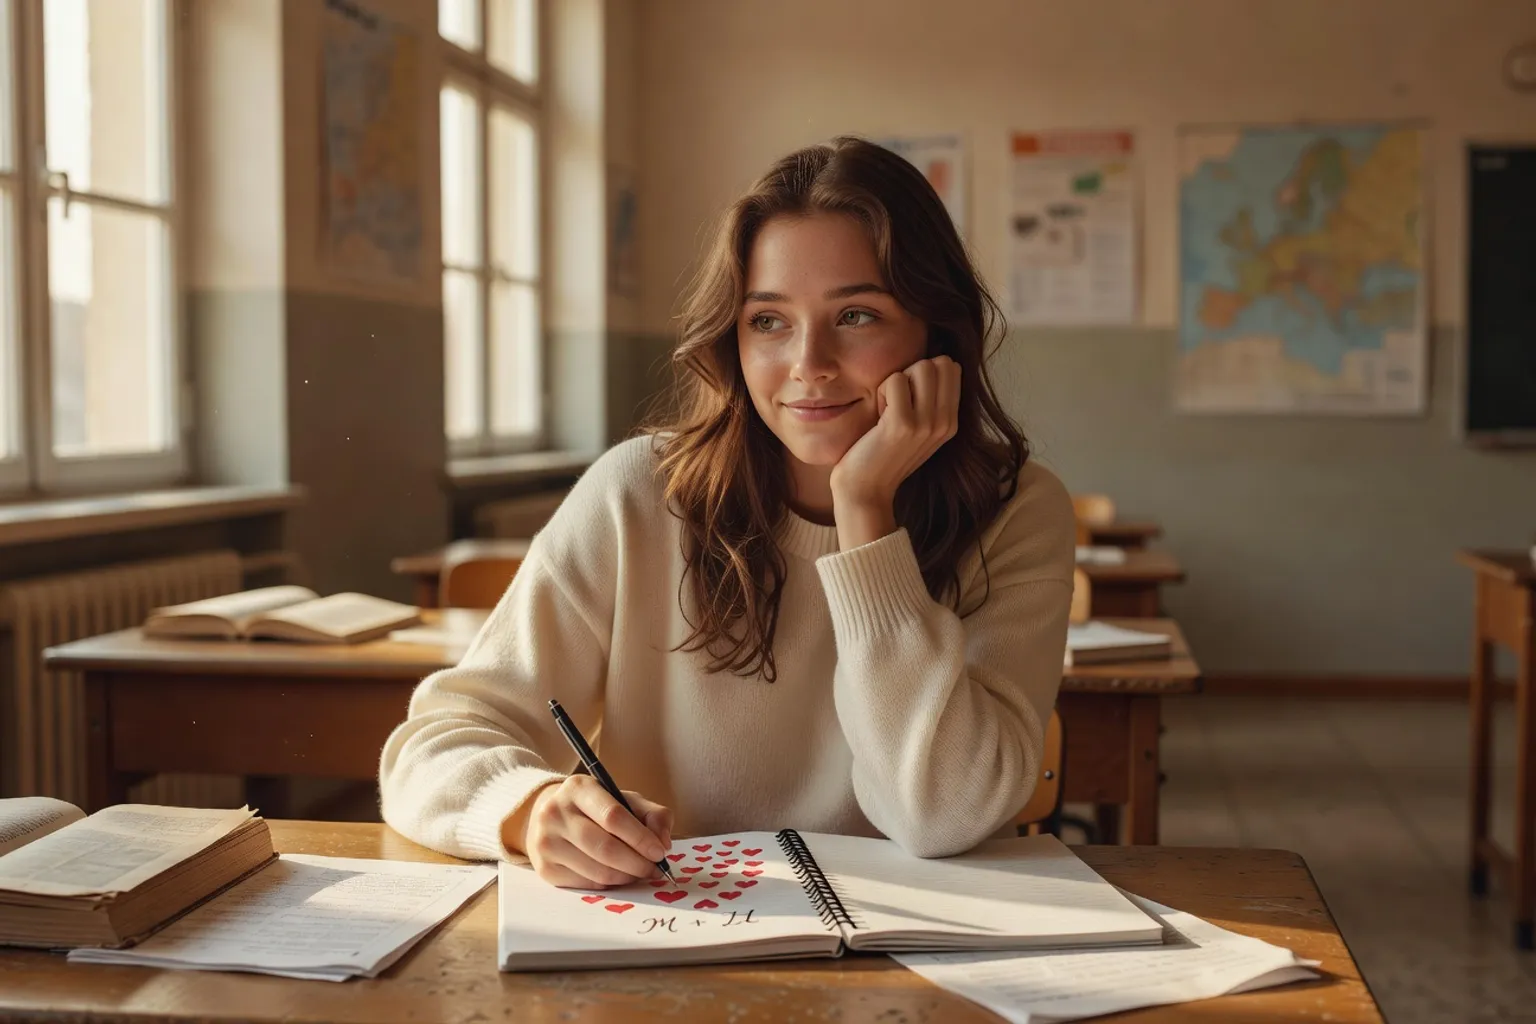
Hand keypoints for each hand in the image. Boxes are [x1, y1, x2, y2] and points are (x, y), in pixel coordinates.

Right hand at [514, 775, 673, 887]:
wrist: (551, 816)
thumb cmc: (596, 807)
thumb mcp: (625, 799)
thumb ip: (653, 815)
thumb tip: (664, 843)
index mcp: (578, 788)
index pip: (613, 816)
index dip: (640, 837)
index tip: (660, 852)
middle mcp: (555, 813)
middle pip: (605, 848)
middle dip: (636, 863)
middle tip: (654, 870)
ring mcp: (546, 842)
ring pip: (596, 871)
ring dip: (626, 877)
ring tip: (639, 873)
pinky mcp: (544, 869)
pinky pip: (586, 885)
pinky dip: (609, 885)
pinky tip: (617, 876)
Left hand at [829, 356, 959, 547]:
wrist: (865, 490)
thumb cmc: (883, 454)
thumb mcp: (919, 429)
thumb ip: (932, 400)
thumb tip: (940, 361)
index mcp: (951, 423)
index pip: (952, 368)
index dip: (925, 374)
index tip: (908, 399)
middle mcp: (944, 423)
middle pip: (939, 363)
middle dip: (913, 374)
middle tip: (897, 402)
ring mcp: (926, 425)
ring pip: (921, 367)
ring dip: (897, 381)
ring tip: (888, 409)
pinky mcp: (902, 425)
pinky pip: (896, 380)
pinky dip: (882, 391)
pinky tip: (878, 415)